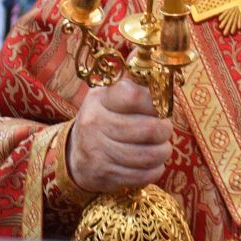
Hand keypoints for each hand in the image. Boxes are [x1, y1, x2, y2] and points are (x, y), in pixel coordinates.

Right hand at [67, 79, 171, 194]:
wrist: (74, 155)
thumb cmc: (102, 120)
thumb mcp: (109, 97)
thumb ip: (132, 83)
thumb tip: (154, 64)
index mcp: (99, 99)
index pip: (135, 96)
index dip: (156, 102)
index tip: (161, 107)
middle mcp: (95, 124)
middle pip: (149, 129)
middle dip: (165, 130)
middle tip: (166, 129)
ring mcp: (98, 152)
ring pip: (149, 155)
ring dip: (163, 151)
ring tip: (163, 147)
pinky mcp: (105, 176)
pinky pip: (143, 175)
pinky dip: (155, 170)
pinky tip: (153, 164)